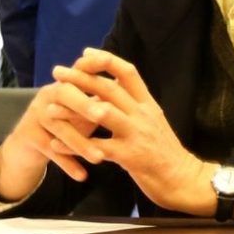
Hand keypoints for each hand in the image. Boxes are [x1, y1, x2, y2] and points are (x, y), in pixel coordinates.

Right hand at [0, 77, 105, 201]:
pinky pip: (50, 150)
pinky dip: (67, 164)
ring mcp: (36, 115)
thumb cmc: (64, 121)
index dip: (94, 66)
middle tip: (102, 116)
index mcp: (64, 83)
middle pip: (65, 94)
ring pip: (59, 128)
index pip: (80, 69)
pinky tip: (82, 176)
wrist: (28, 142)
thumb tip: (131, 91)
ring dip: (79, 143)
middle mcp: (48, 95)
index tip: (112, 73)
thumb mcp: (82, 108)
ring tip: (99, 158)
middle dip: (84, 105)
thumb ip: (101, 99)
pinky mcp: (29, 136)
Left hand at [52, 51, 194, 205]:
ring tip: (50, 107)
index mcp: (148, 104)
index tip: (84, 55)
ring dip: (73, 109)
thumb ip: (135, 106)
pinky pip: (97, 148)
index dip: (105, 61)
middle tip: (57, 73)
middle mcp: (143, 114)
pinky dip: (73, 147)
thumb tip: (116, 88)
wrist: (183, 179)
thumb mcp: (154, 122)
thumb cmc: (165, 152)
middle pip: (109, 88)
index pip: (128, 72)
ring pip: (103, 113)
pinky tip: (55, 146)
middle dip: (80, 78)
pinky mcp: (130, 157)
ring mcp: (137, 134)